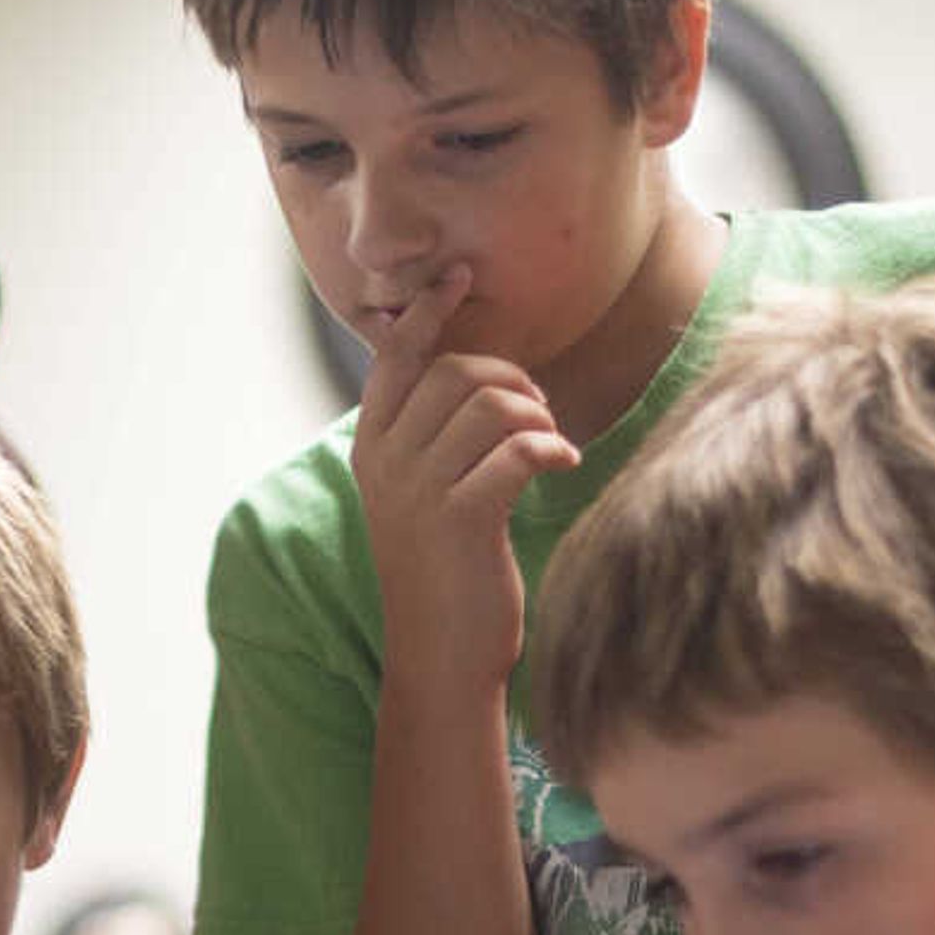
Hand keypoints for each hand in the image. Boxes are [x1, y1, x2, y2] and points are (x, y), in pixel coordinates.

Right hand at [349, 262, 580, 702]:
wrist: (442, 658)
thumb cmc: (445, 573)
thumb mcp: (421, 497)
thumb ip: (431, 438)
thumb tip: (476, 376)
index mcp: (371, 450)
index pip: (397, 358)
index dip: (429, 312)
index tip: (459, 277)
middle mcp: (386, 463)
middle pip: (456, 371)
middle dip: (512, 379)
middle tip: (538, 415)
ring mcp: (419, 490)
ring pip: (492, 404)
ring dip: (538, 415)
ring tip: (549, 445)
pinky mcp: (461, 518)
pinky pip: (519, 448)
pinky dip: (552, 447)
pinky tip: (563, 466)